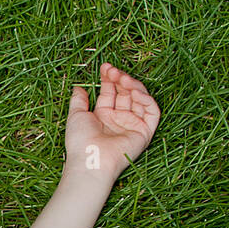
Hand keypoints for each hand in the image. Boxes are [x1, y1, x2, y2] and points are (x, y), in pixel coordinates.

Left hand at [64, 62, 160, 180]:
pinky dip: (146, 99)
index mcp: (104, 116)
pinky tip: (134, 91)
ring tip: (121, 77)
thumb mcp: (76, 116)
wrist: (90, 160)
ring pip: (140, 98)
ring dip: (132, 85)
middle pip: (126, 93)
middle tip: (112, 71)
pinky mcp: (145, 132)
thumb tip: (78, 87)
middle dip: (120, 79)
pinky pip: (151, 111)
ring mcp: (132, 125)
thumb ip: (78, 101)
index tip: (105, 67)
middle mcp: (119, 119)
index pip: (111, 92)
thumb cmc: (80, 141)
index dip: (109, 78)